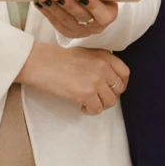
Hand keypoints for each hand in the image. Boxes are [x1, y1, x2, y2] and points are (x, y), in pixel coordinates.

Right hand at [15, 42, 129, 114]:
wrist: (40, 62)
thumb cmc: (56, 58)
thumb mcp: (85, 53)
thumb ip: (99, 63)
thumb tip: (108, 80)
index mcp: (104, 56)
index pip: (124, 73)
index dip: (120, 84)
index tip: (112, 89)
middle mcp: (103, 67)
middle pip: (118, 89)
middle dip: (109, 96)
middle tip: (98, 98)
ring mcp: (96, 81)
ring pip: (110, 101)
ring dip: (100, 105)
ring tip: (88, 102)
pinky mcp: (87, 94)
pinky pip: (97, 109)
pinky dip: (90, 111)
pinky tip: (81, 106)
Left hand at [33, 0, 118, 38]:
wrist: (94, 9)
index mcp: (108, 15)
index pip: (102, 14)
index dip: (93, 6)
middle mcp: (96, 26)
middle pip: (81, 17)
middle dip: (68, 6)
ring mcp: (81, 31)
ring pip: (66, 21)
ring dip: (53, 9)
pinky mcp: (68, 32)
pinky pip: (56, 24)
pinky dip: (47, 13)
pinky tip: (39, 3)